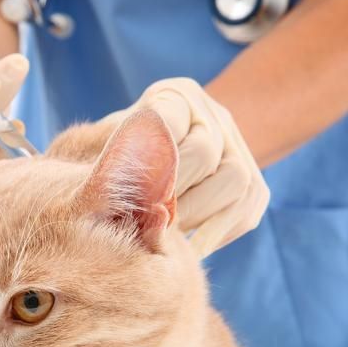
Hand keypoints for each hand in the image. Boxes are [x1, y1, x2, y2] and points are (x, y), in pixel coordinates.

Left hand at [98, 78, 269, 258]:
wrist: (151, 171)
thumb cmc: (104, 164)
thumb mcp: (92, 150)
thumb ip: (97, 157)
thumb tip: (95, 181)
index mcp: (172, 97)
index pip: (167, 122)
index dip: (150, 164)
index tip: (129, 196)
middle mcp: (212, 114)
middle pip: (205, 152)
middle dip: (173, 195)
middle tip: (143, 224)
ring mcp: (239, 148)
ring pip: (234, 182)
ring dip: (197, 217)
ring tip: (165, 239)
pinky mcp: (255, 186)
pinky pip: (245, 212)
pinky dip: (215, 235)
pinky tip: (189, 249)